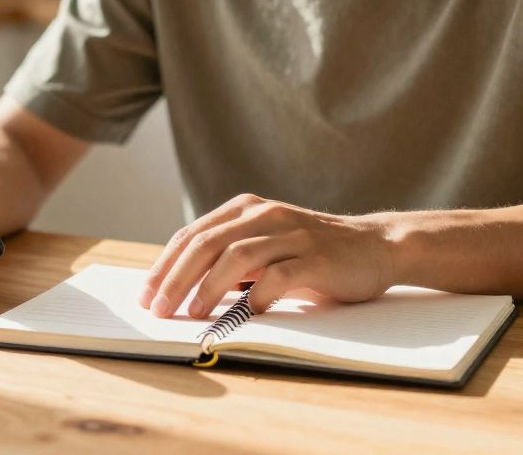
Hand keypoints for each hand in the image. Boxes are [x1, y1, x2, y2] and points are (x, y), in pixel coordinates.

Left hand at [138, 194, 395, 317]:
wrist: (376, 246)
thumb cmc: (313, 254)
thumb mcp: (266, 248)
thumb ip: (230, 260)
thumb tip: (182, 291)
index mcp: (246, 209)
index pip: (192, 235)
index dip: (165, 265)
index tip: (146, 294)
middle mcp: (264, 215)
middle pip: (206, 243)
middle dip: (175, 278)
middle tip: (158, 308)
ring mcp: (291, 233)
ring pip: (236, 256)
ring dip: (208, 287)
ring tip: (192, 313)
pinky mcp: (315, 256)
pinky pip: (278, 276)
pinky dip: (257, 295)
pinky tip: (246, 312)